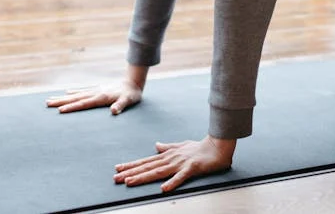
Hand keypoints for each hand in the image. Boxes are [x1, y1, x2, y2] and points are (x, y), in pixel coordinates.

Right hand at [45, 79, 142, 114]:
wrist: (133, 82)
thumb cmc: (131, 94)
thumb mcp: (129, 101)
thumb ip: (121, 106)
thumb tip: (114, 111)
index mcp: (101, 97)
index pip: (84, 103)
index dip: (72, 107)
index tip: (60, 110)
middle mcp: (95, 92)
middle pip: (75, 98)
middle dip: (61, 101)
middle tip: (47, 103)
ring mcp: (95, 89)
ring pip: (76, 94)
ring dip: (63, 97)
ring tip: (51, 99)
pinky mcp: (97, 88)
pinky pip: (82, 90)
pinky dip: (73, 91)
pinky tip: (67, 92)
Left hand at [114, 136, 235, 191]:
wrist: (218, 145)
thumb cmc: (200, 147)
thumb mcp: (180, 146)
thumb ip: (167, 147)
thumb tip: (156, 146)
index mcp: (168, 155)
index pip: (146, 161)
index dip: (132, 166)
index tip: (118, 169)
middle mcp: (171, 159)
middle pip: (148, 167)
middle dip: (131, 173)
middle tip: (116, 178)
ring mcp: (180, 163)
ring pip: (158, 172)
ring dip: (143, 177)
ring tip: (130, 182)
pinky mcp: (192, 168)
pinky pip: (181, 177)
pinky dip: (172, 182)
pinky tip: (163, 188)